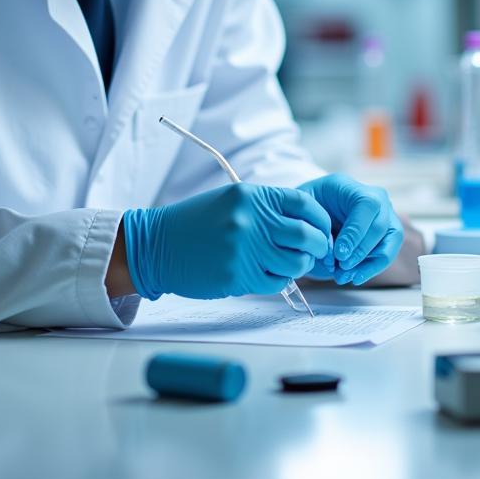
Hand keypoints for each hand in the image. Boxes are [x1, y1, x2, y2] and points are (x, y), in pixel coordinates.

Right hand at [122, 183, 331, 300]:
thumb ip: (266, 208)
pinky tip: (266, 272)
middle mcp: (251, 220)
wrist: (158, 245)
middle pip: (306, 235)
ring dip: (300, 265)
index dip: (320, 218)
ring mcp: (244, 250)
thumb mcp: (232, 200)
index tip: (321, 227)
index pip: (305, 204)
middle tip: (315, 250)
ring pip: (296, 263)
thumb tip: (306, 224)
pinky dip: (278, 279)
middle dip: (318, 245)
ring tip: (290, 262)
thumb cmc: (196, 222)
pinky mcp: (237, 276)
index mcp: (252, 196)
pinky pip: (275, 282)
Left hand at [297, 174, 403, 285]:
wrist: (313, 213)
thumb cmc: (307, 208)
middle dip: (361, 251)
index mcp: (351, 187)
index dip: (355, 232)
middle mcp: (375, 198)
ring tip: (347, 277)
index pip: (366, 205)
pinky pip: (387, 253)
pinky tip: (355, 277)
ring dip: (369, 264)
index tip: (339, 253)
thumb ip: (313, 223)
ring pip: (390, 241)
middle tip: (342, 268)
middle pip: (380, 226)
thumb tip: (329, 251)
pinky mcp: (387, 235)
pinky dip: (372, 268)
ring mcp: (384, 216)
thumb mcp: (302, 207)